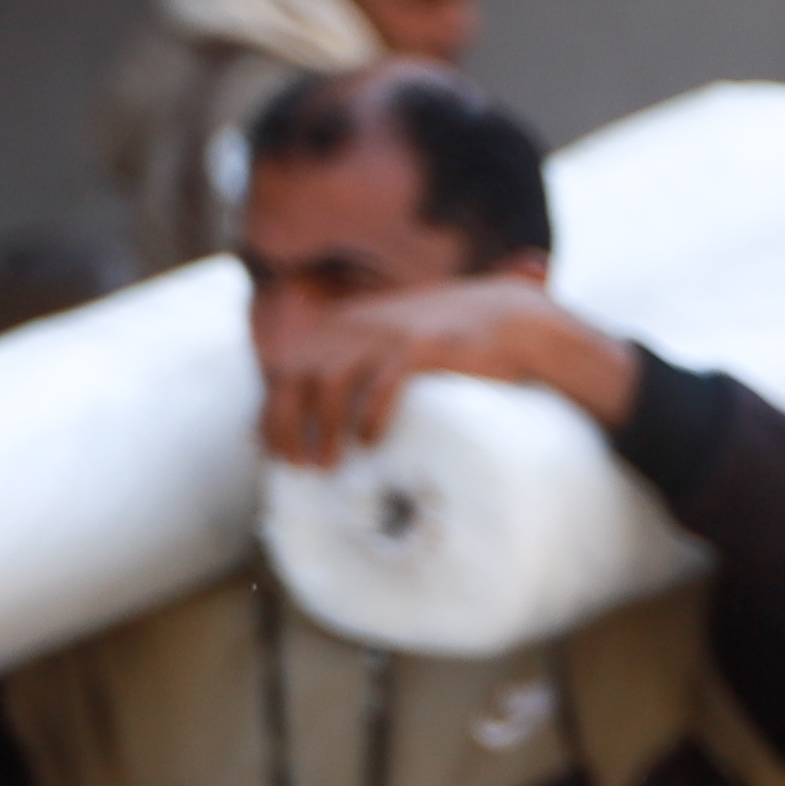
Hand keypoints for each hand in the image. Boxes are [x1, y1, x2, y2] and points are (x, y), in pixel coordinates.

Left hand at [257, 275, 644, 469]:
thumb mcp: (395, 347)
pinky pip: (384, 382)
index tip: (274, 452)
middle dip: (286, 424)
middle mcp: (356, 325)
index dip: (271, 411)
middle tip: (295, 466)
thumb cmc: (453, 346)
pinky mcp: (425, 347)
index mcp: (342, 324)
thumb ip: (363, 366)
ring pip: (331, 381)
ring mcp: (389, 334)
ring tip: (325, 465)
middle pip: (297, 376)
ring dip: (322, 427)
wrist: (513, 318)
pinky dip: (370, 414)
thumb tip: (337, 421)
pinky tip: (367, 442)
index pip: (285, 367)